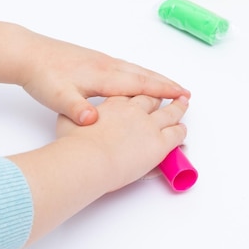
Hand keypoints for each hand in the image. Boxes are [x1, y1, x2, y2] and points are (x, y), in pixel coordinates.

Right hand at [9, 94, 188, 244]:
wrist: (88, 159)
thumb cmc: (74, 145)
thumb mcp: (66, 123)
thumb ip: (74, 115)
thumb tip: (77, 115)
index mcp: (113, 104)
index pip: (130, 93)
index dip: (138, 91)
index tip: (143, 90)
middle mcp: (134, 110)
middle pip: (152, 99)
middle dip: (160, 95)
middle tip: (168, 93)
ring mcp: (149, 125)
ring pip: (169, 112)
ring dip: (177, 107)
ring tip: (183, 103)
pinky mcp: (160, 143)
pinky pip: (176, 133)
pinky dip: (181, 130)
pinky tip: (182, 129)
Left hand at [21, 33, 190, 125]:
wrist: (27, 53)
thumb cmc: (42, 75)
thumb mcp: (57, 97)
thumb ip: (76, 110)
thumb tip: (92, 121)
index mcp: (103, 76)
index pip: (140, 85)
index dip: (163, 91)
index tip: (182, 96)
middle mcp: (107, 66)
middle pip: (144, 75)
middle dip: (166, 84)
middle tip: (186, 92)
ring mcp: (101, 61)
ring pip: (136, 70)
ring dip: (155, 77)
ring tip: (170, 85)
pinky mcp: (94, 60)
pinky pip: (126, 67)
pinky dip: (140, 73)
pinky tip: (138, 77)